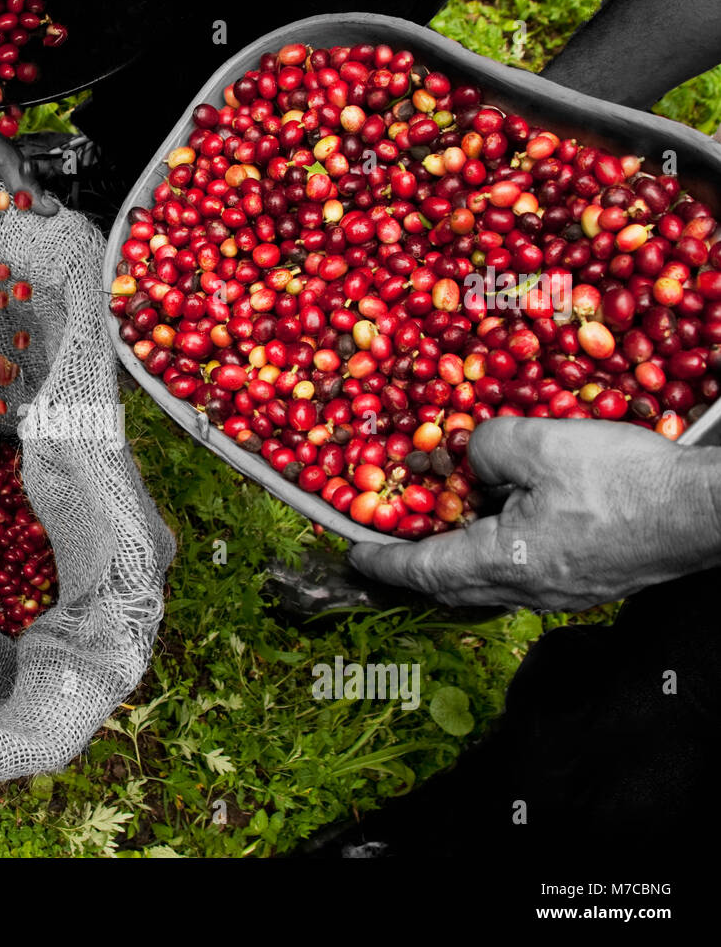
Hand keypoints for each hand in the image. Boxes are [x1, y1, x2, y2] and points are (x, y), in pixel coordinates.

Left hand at [349, 418, 720, 610]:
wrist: (708, 513)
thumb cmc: (626, 480)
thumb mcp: (539, 443)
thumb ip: (487, 448)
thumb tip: (473, 462)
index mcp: (503, 563)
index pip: (421, 570)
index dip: (381, 561)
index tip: (352, 555)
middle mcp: (526, 592)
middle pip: (449, 588)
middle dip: (411, 568)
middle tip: (386, 546)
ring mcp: (559, 595)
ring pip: (486, 585)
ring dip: (453, 562)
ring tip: (435, 532)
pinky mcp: (586, 585)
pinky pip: (520, 577)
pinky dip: (493, 557)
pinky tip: (501, 527)